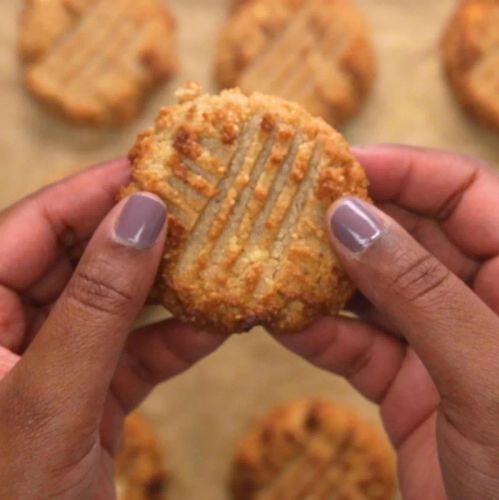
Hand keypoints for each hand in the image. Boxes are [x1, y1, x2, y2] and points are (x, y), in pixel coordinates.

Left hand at [0, 160, 222, 498]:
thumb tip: (143, 215)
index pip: (34, 226)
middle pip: (81, 259)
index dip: (96, 193)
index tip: (157, 169)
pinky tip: (217, 325)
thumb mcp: (51, 399)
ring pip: (114, 304)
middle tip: (200, 211)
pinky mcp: (88, 393)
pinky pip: (134, 351)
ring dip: (167, 290)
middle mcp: (4, 329)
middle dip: (142, 238)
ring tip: (218, 260)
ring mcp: (52, 362)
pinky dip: (175, 341)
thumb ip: (97, 304)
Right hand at [273, 145, 498, 499]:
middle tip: (286, 211)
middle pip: (410, 236)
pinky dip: (321, 334)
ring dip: (326, 280)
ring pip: (376, 291)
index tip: (334, 167)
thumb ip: (417, 290)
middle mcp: (482, 299)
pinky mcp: (409, 383)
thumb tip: (349, 218)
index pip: (463, 192)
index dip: (400, 171)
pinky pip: (358, 346)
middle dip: (349, 224)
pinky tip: (282, 321)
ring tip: (273, 261)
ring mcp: (442, 342)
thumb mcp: (484, 373)